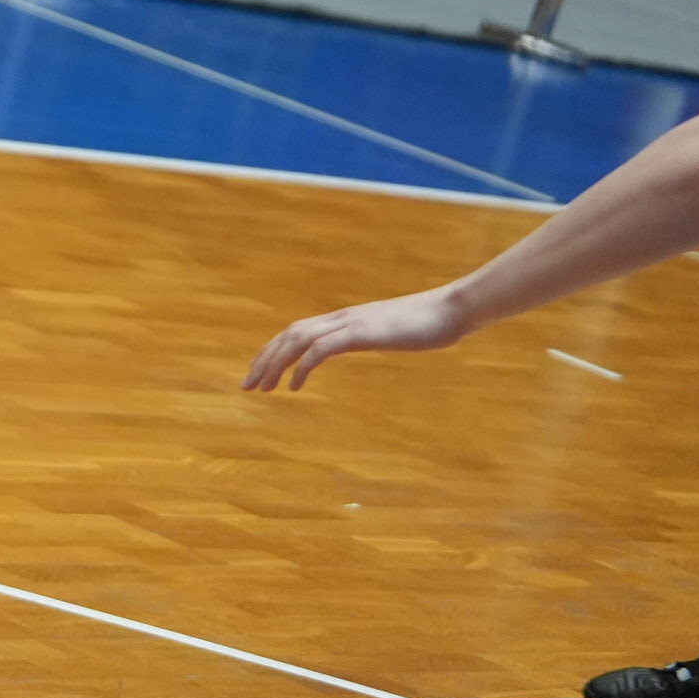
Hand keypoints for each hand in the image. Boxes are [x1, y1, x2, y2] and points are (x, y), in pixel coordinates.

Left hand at [242, 286, 469, 392]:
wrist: (452, 309)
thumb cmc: (428, 323)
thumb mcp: (392, 333)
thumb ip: (376, 336)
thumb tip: (373, 341)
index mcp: (345, 319)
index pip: (297, 331)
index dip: (274, 349)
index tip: (259, 371)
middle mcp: (340, 318)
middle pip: (288, 334)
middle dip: (264, 359)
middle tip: (247, 386)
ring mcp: (350, 323)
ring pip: (298, 340)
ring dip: (275, 363)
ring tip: (262, 388)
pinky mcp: (362, 333)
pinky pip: (322, 349)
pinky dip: (302, 366)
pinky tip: (294, 387)